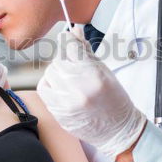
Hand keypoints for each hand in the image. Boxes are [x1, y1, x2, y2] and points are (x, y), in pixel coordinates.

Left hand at [36, 25, 146, 157]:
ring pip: (49, 74)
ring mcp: (67, 103)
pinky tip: (60, 86)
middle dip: (65, 59)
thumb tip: (75, 31)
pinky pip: (44, 89)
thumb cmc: (115, 100)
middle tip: (74, 64)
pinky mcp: (58, 113)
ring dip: (57, 72)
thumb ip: (86, 51)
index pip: (71, 48)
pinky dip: (49, 84)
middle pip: (58, 61)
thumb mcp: (105, 71)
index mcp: (93, 76)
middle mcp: (78, 90)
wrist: (118, 130)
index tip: (67, 37)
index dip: (68, 39)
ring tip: (69, 78)